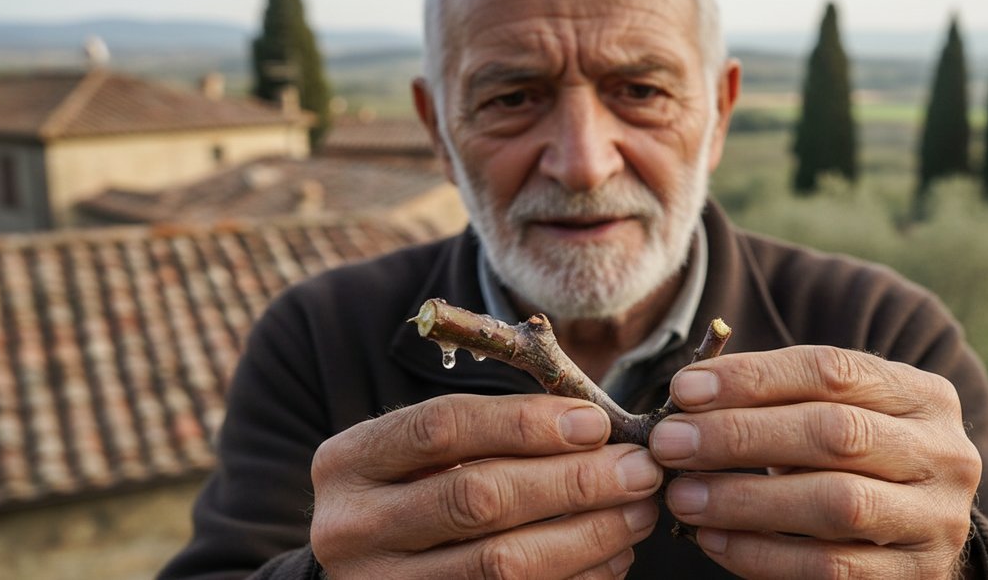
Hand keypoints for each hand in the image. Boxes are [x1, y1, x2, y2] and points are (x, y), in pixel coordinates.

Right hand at [310, 393, 662, 577]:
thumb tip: (594, 427)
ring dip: (586, 534)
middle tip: (638, 469)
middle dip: (572, 481)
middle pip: (477, 498)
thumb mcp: (423, 455)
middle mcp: (351, 529)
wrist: (367, 571)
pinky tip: (611, 557)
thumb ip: (491, 432)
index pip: (442, 428)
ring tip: (637, 511)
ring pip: (500, 563)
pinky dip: (574, 577)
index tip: (594, 422)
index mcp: (349, 463)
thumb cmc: (413, 493)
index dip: (524, 422)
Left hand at [649, 346, 981, 578]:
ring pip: (836, 503)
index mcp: (922, 395)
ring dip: (745, 498)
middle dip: (740, 436)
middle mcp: (943, 452)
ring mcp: (936, 519)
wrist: (920, 532)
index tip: (685, 388)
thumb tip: (689, 396)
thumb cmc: (855, 458)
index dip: (753, 377)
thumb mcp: (836, 413)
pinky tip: (713, 539)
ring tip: (682, 495)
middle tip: (669, 443)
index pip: (832, 370)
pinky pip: (831, 567)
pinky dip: (763, 553)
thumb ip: (779, 400)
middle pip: (835, 433)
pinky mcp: (917, 576)